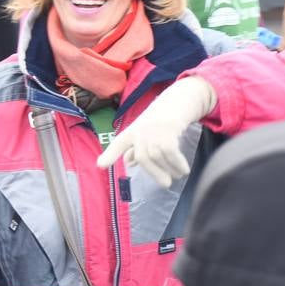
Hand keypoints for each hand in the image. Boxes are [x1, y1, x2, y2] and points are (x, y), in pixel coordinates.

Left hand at [97, 76, 216, 186]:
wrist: (177, 101)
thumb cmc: (158, 121)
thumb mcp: (143, 133)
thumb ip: (135, 148)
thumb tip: (129, 164)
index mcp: (131, 133)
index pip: (118, 144)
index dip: (110, 155)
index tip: (100, 165)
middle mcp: (139, 131)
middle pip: (142, 156)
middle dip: (154, 173)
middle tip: (165, 184)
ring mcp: (153, 129)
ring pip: (156, 155)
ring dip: (169, 169)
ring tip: (178, 175)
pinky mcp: (168, 129)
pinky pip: (170, 151)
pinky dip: (177, 162)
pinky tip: (184, 169)